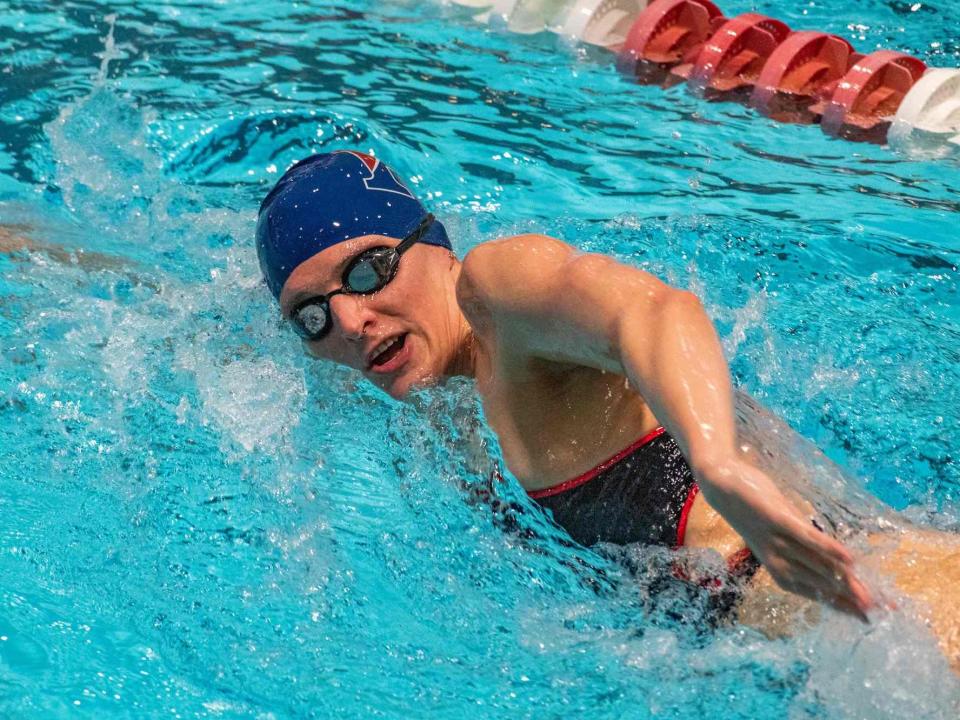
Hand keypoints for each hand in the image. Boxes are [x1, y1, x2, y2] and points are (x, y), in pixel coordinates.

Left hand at [694, 457, 874, 621]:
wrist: (721, 484)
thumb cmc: (756, 510)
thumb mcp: (782, 533)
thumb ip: (807, 548)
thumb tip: (838, 563)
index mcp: (777, 566)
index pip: (813, 591)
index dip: (840, 604)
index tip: (867, 617)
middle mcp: (776, 558)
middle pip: (818, 582)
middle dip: (848, 598)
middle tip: (877, 612)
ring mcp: (774, 538)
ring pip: (814, 564)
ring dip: (841, 581)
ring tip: (867, 596)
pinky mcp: (774, 517)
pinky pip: (803, 536)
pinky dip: (826, 548)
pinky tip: (848, 558)